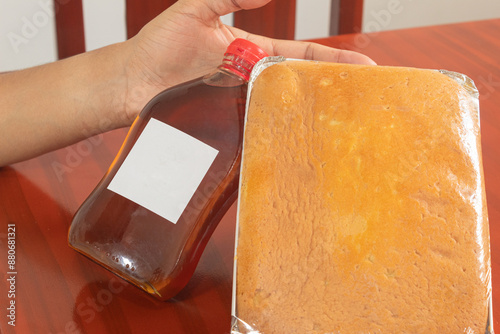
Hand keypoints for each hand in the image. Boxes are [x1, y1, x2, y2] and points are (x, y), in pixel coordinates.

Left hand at [122, 0, 374, 122]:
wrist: (129, 80)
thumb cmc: (158, 45)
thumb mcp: (194, 10)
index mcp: (250, 52)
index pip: (299, 55)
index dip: (329, 60)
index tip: (361, 65)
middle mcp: (249, 81)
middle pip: (297, 86)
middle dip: (330, 91)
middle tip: (363, 100)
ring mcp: (238, 105)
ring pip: (278, 111)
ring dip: (305, 117)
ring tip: (337, 127)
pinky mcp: (224, 126)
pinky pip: (252, 130)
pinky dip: (271, 135)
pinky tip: (290, 142)